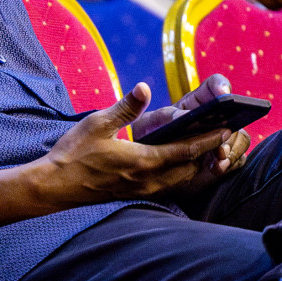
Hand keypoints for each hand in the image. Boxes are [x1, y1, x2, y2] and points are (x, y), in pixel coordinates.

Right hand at [27, 82, 233, 208]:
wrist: (55, 186)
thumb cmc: (74, 153)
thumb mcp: (97, 123)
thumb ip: (125, 107)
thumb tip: (144, 87)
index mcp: (143, 161)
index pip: (186, 151)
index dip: (208, 140)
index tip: (226, 129)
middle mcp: (149, 179)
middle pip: (190, 168)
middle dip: (208, 153)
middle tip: (223, 136)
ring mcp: (143, 189)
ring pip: (181, 179)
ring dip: (196, 165)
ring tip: (208, 148)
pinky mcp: (135, 193)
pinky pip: (169, 185)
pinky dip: (181, 173)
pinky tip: (180, 163)